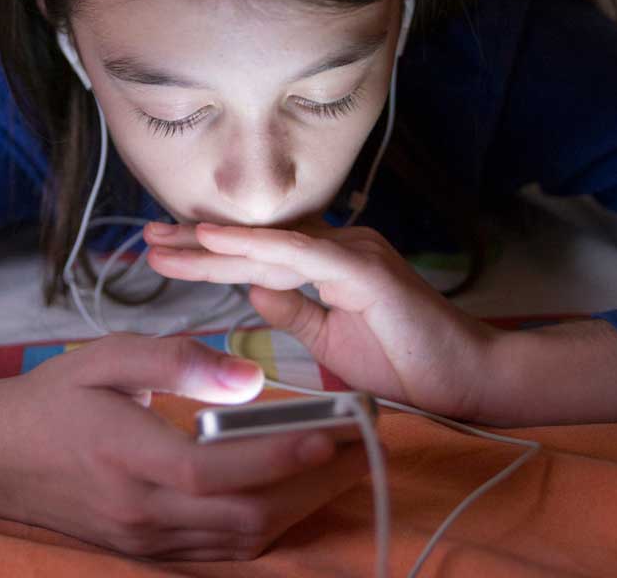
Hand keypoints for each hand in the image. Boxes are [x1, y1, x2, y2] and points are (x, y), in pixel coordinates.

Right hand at [0, 333, 371, 560]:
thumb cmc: (53, 399)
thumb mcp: (106, 358)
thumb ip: (177, 361)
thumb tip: (248, 378)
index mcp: (125, 456)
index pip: (213, 469)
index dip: (276, 456)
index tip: (329, 433)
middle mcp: (139, 510)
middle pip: (241, 516)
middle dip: (310, 487)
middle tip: (358, 450)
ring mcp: (143, 538)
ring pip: (239, 540)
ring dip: (297, 509)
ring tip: (339, 468)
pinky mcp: (146, 549)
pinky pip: (220, 549)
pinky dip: (265, 525)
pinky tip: (290, 494)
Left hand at [143, 221, 497, 418]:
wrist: (470, 383)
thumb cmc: (407, 364)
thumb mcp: (329, 340)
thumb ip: (293, 310)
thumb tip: (252, 288)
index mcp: (330, 262)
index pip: (259, 251)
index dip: (210, 251)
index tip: (163, 250)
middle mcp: (339, 247)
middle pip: (256, 240)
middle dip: (197, 239)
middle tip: (146, 234)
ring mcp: (354, 253)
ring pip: (268, 243)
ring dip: (211, 243)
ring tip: (162, 240)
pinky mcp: (365, 270)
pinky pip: (300, 255)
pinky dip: (254, 246)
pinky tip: (213, 240)